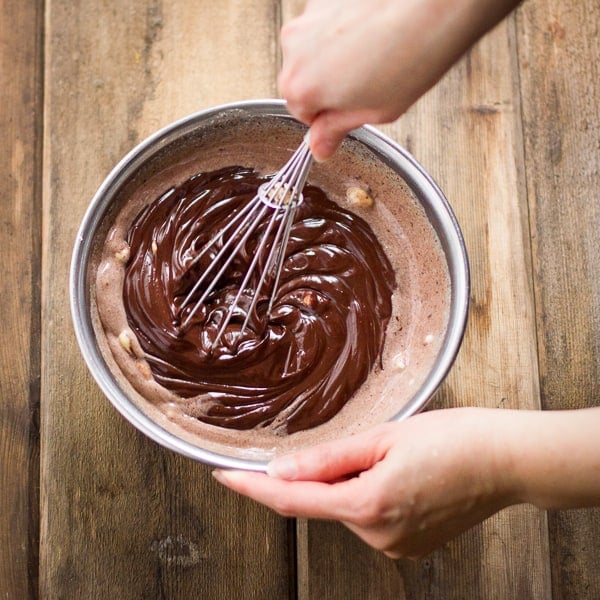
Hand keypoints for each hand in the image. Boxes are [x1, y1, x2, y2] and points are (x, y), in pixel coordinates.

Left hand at [213, 408, 516, 557]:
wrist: (504, 460)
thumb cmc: (451, 439)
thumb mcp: (383, 437)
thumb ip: (327, 459)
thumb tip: (279, 471)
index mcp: (368, 505)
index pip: (292, 499)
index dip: (253, 487)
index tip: (224, 476)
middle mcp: (378, 535)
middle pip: (325, 500)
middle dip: (327, 472)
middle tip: (367, 443)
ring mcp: (395, 546)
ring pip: (348, 507)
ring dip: (352, 481)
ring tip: (394, 456)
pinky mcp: (408, 545)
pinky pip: (371, 516)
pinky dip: (369, 493)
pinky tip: (401, 474)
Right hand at [279, 0, 520, 159]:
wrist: (434, 4)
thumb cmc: (411, 57)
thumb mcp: (374, 111)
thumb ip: (338, 128)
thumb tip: (320, 146)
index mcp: (301, 88)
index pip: (302, 113)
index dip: (328, 116)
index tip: (350, 111)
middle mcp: (294, 49)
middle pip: (303, 78)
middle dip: (330, 84)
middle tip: (369, 85)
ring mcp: (308, 16)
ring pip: (314, 48)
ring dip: (337, 55)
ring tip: (378, 54)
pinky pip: (327, 22)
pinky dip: (345, 29)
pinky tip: (376, 30)